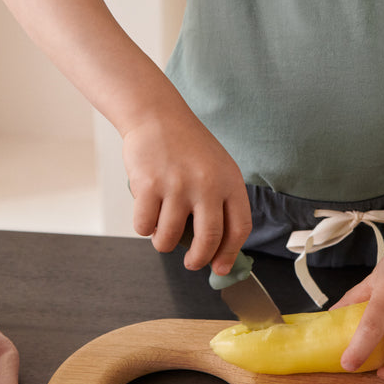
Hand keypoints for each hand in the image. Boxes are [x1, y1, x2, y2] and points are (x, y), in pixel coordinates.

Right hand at [122, 110, 251, 275]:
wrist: (156, 116)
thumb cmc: (187, 146)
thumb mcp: (217, 168)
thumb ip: (221, 202)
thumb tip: (219, 248)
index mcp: (230, 181)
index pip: (239, 228)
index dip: (230, 254)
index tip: (221, 267)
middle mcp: (207, 185)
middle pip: (209, 239)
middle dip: (198, 260)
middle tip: (191, 263)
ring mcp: (177, 185)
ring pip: (170, 238)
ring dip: (164, 243)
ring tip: (163, 232)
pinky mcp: (148, 185)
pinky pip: (145, 226)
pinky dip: (144, 228)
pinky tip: (148, 213)